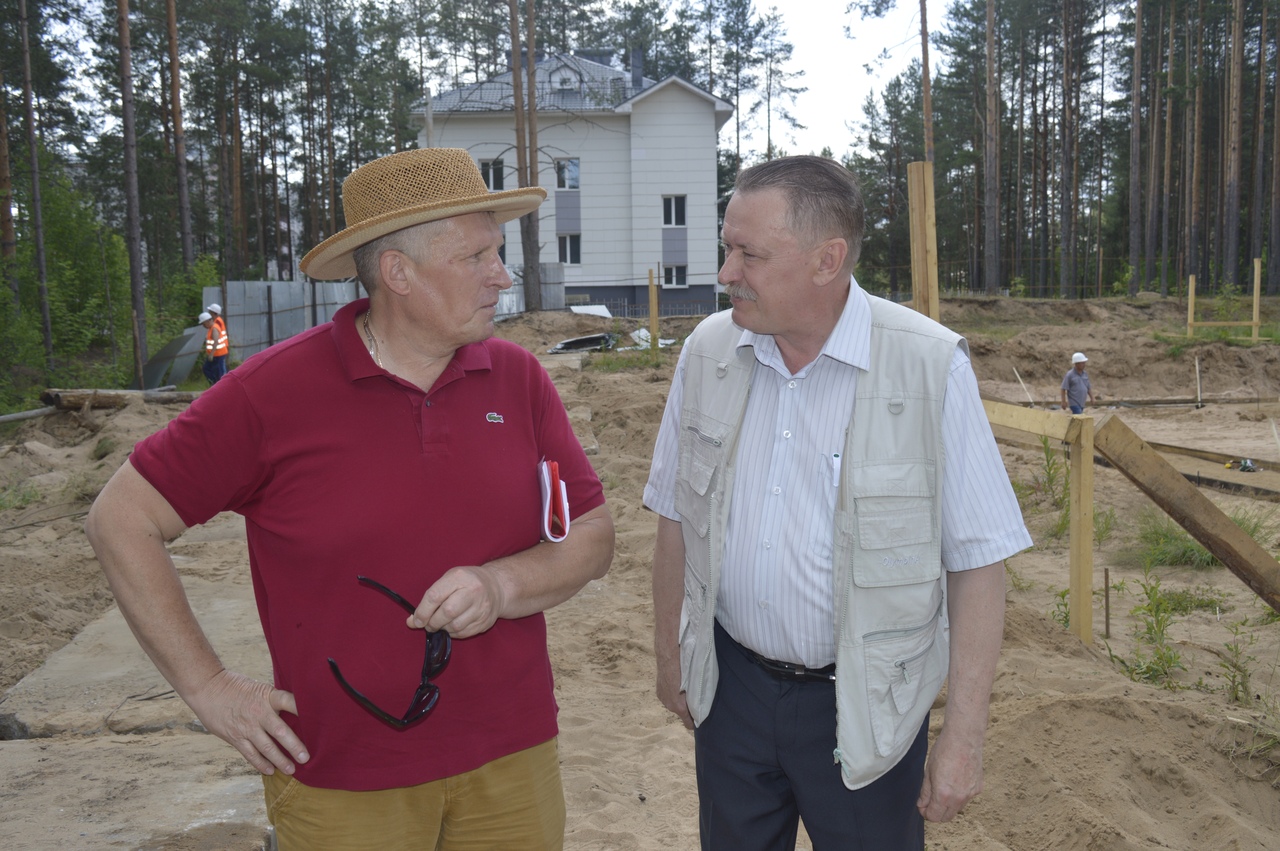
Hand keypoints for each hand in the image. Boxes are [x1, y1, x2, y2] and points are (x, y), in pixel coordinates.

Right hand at [186, 669, 307, 775]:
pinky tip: (270, 770)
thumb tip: (295, 712)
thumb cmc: (237, 687)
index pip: (289, 702)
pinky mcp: (235, 737)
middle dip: (294, 746)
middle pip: (280, 731)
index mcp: (267, 696)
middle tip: (306, 758)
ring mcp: (247, 726)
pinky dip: (261, 763)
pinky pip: (250, 754)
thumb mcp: (259, 688)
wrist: (208, 688)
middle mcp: (259, 712)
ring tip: (291, 770)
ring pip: (266, 747)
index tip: (318, 719)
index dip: (303, 709)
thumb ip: (274, 700)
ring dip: (280, 760)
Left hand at [409, 566, 506, 638]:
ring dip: (443, 629)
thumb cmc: (466, 582)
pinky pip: (464, 633)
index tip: (415, 620)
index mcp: (460, 577)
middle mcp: (473, 591)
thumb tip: (413, 621)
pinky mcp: (485, 621)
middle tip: (428, 625)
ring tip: (441, 624)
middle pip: (447, 612)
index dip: (422, 611)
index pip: (435, 596)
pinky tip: (452, 627)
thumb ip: (431, 598)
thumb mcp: (449, 580)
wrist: (496, 587)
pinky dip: (453, 633)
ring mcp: (482, 607)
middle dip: (432, 623)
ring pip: (455, 626)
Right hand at [656, 653, 693, 729]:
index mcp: (679, 707)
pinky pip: (668, 697)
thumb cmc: (685, 671)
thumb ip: (696, 699)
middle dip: (687, 707)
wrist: (668, 658)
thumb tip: (701, 706)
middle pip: (681, 713)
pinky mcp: (658, 692)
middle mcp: (670, 706)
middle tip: (693, 695)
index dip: (694, 720)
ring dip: (679, 699)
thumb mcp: (695, 686)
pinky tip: (675, 683)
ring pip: (674, 704)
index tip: (699, 715)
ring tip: (683, 687)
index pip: (688, 724)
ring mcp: (663, 699)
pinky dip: (672, 693)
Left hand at [916, 725, 983, 821]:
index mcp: (943, 795)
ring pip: (957, 808)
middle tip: (930, 802)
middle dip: (936, 812)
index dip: (925, 813)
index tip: (922, 806)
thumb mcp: (928, 771)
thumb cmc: (944, 751)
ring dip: (948, 805)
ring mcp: (970, 794)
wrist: (964, 738)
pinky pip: (967, 798)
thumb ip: (925, 792)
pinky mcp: (978, 788)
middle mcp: (959, 798)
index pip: (934, 816)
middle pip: (946, 817)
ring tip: (943, 788)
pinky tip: (955, 781)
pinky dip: (959, 796)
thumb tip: (922, 804)